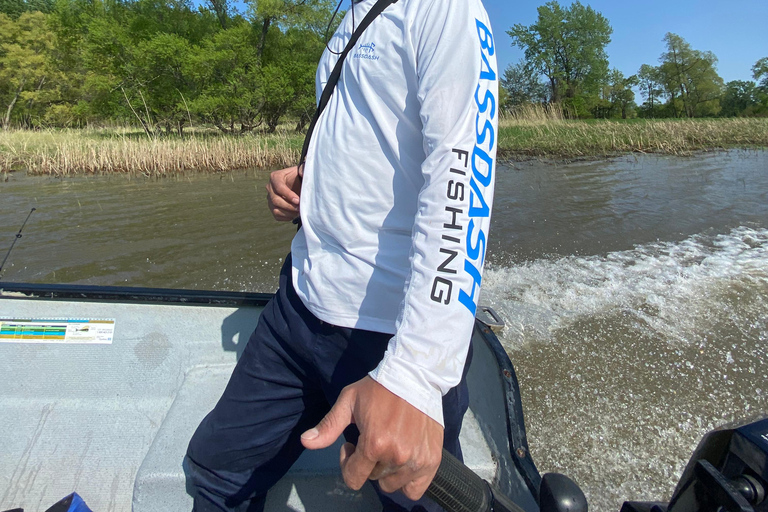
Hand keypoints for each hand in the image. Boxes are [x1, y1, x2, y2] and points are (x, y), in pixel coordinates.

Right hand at [266, 165, 301, 220]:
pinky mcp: (273, 207)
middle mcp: (270, 187)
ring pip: (275, 209)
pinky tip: (295, 214)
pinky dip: (286, 217)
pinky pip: (277, 215)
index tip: (298, 201)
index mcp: (275, 176)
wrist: (299, 184)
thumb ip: (303, 169)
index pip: (279, 187)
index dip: (288, 195)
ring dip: (288, 213)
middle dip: (289, 206)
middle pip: (275, 200)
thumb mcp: (302, 171)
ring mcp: (270, 198)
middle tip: (300, 209)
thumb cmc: (301, 177)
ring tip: (299, 212)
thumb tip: (302, 173)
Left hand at [301, 376, 443, 500]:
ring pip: (392, 484)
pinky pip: (415, 490)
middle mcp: (397, 456)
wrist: (415, 375)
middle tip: (372, 440)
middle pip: (373, 479)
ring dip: (387, 471)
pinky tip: (404, 462)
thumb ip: (328, 426)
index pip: (353, 478)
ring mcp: (417, 460)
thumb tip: (305, 442)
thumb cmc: (379, 388)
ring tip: (388, 446)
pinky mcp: (432, 460)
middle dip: (367, 463)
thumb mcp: (349, 401)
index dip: (347, 462)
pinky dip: (407, 482)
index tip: (353, 444)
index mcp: (375, 444)